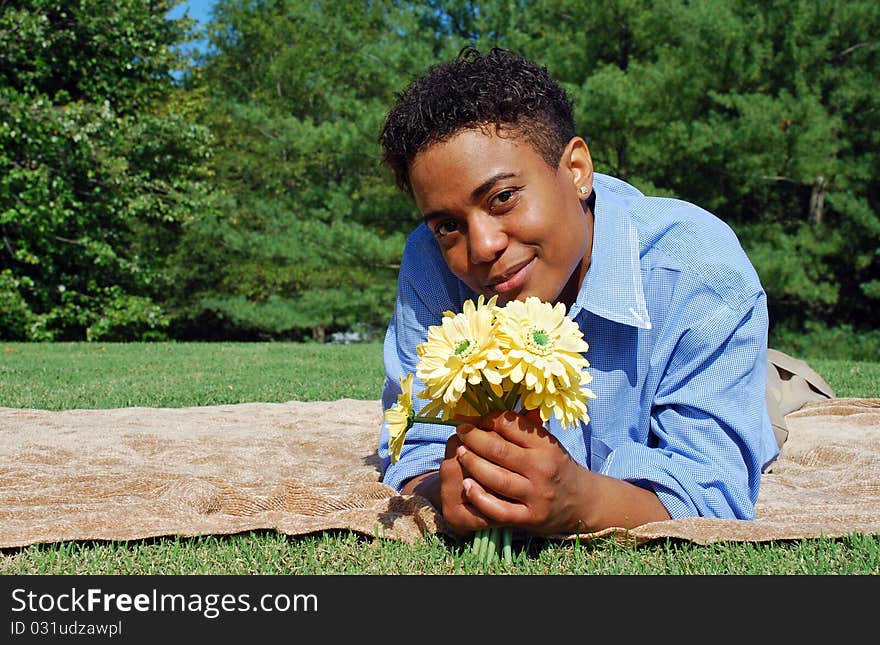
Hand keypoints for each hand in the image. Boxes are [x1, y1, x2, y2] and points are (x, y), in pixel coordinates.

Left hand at [444, 409, 589, 535]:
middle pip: (499, 450)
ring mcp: (535, 495)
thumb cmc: (557, 467)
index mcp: (547, 446)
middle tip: (461, 432)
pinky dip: (479, 497)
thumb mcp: (548, 443)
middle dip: (474, 438)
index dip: (489, 419)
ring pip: (496, 478)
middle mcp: (542, 469)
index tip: (477, 419)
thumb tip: (488, 413)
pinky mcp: (529, 518)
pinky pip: (498, 509)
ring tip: (459, 453)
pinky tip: (466, 486)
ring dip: (472, 464)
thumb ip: (523, 429)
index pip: (512, 425)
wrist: (582, 502)